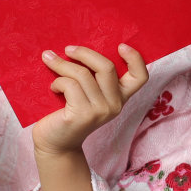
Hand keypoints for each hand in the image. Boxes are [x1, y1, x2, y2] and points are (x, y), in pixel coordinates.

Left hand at [32, 44, 148, 155]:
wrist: (56, 144)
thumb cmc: (69, 113)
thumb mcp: (88, 94)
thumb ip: (92, 77)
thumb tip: (77, 48)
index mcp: (120, 97)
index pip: (140, 77)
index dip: (135, 58)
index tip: (121, 45)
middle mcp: (115, 105)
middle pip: (106, 67)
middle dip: (84, 53)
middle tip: (67, 49)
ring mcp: (100, 111)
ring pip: (83, 74)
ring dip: (62, 65)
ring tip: (50, 63)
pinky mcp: (82, 115)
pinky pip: (70, 85)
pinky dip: (57, 81)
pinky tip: (53, 88)